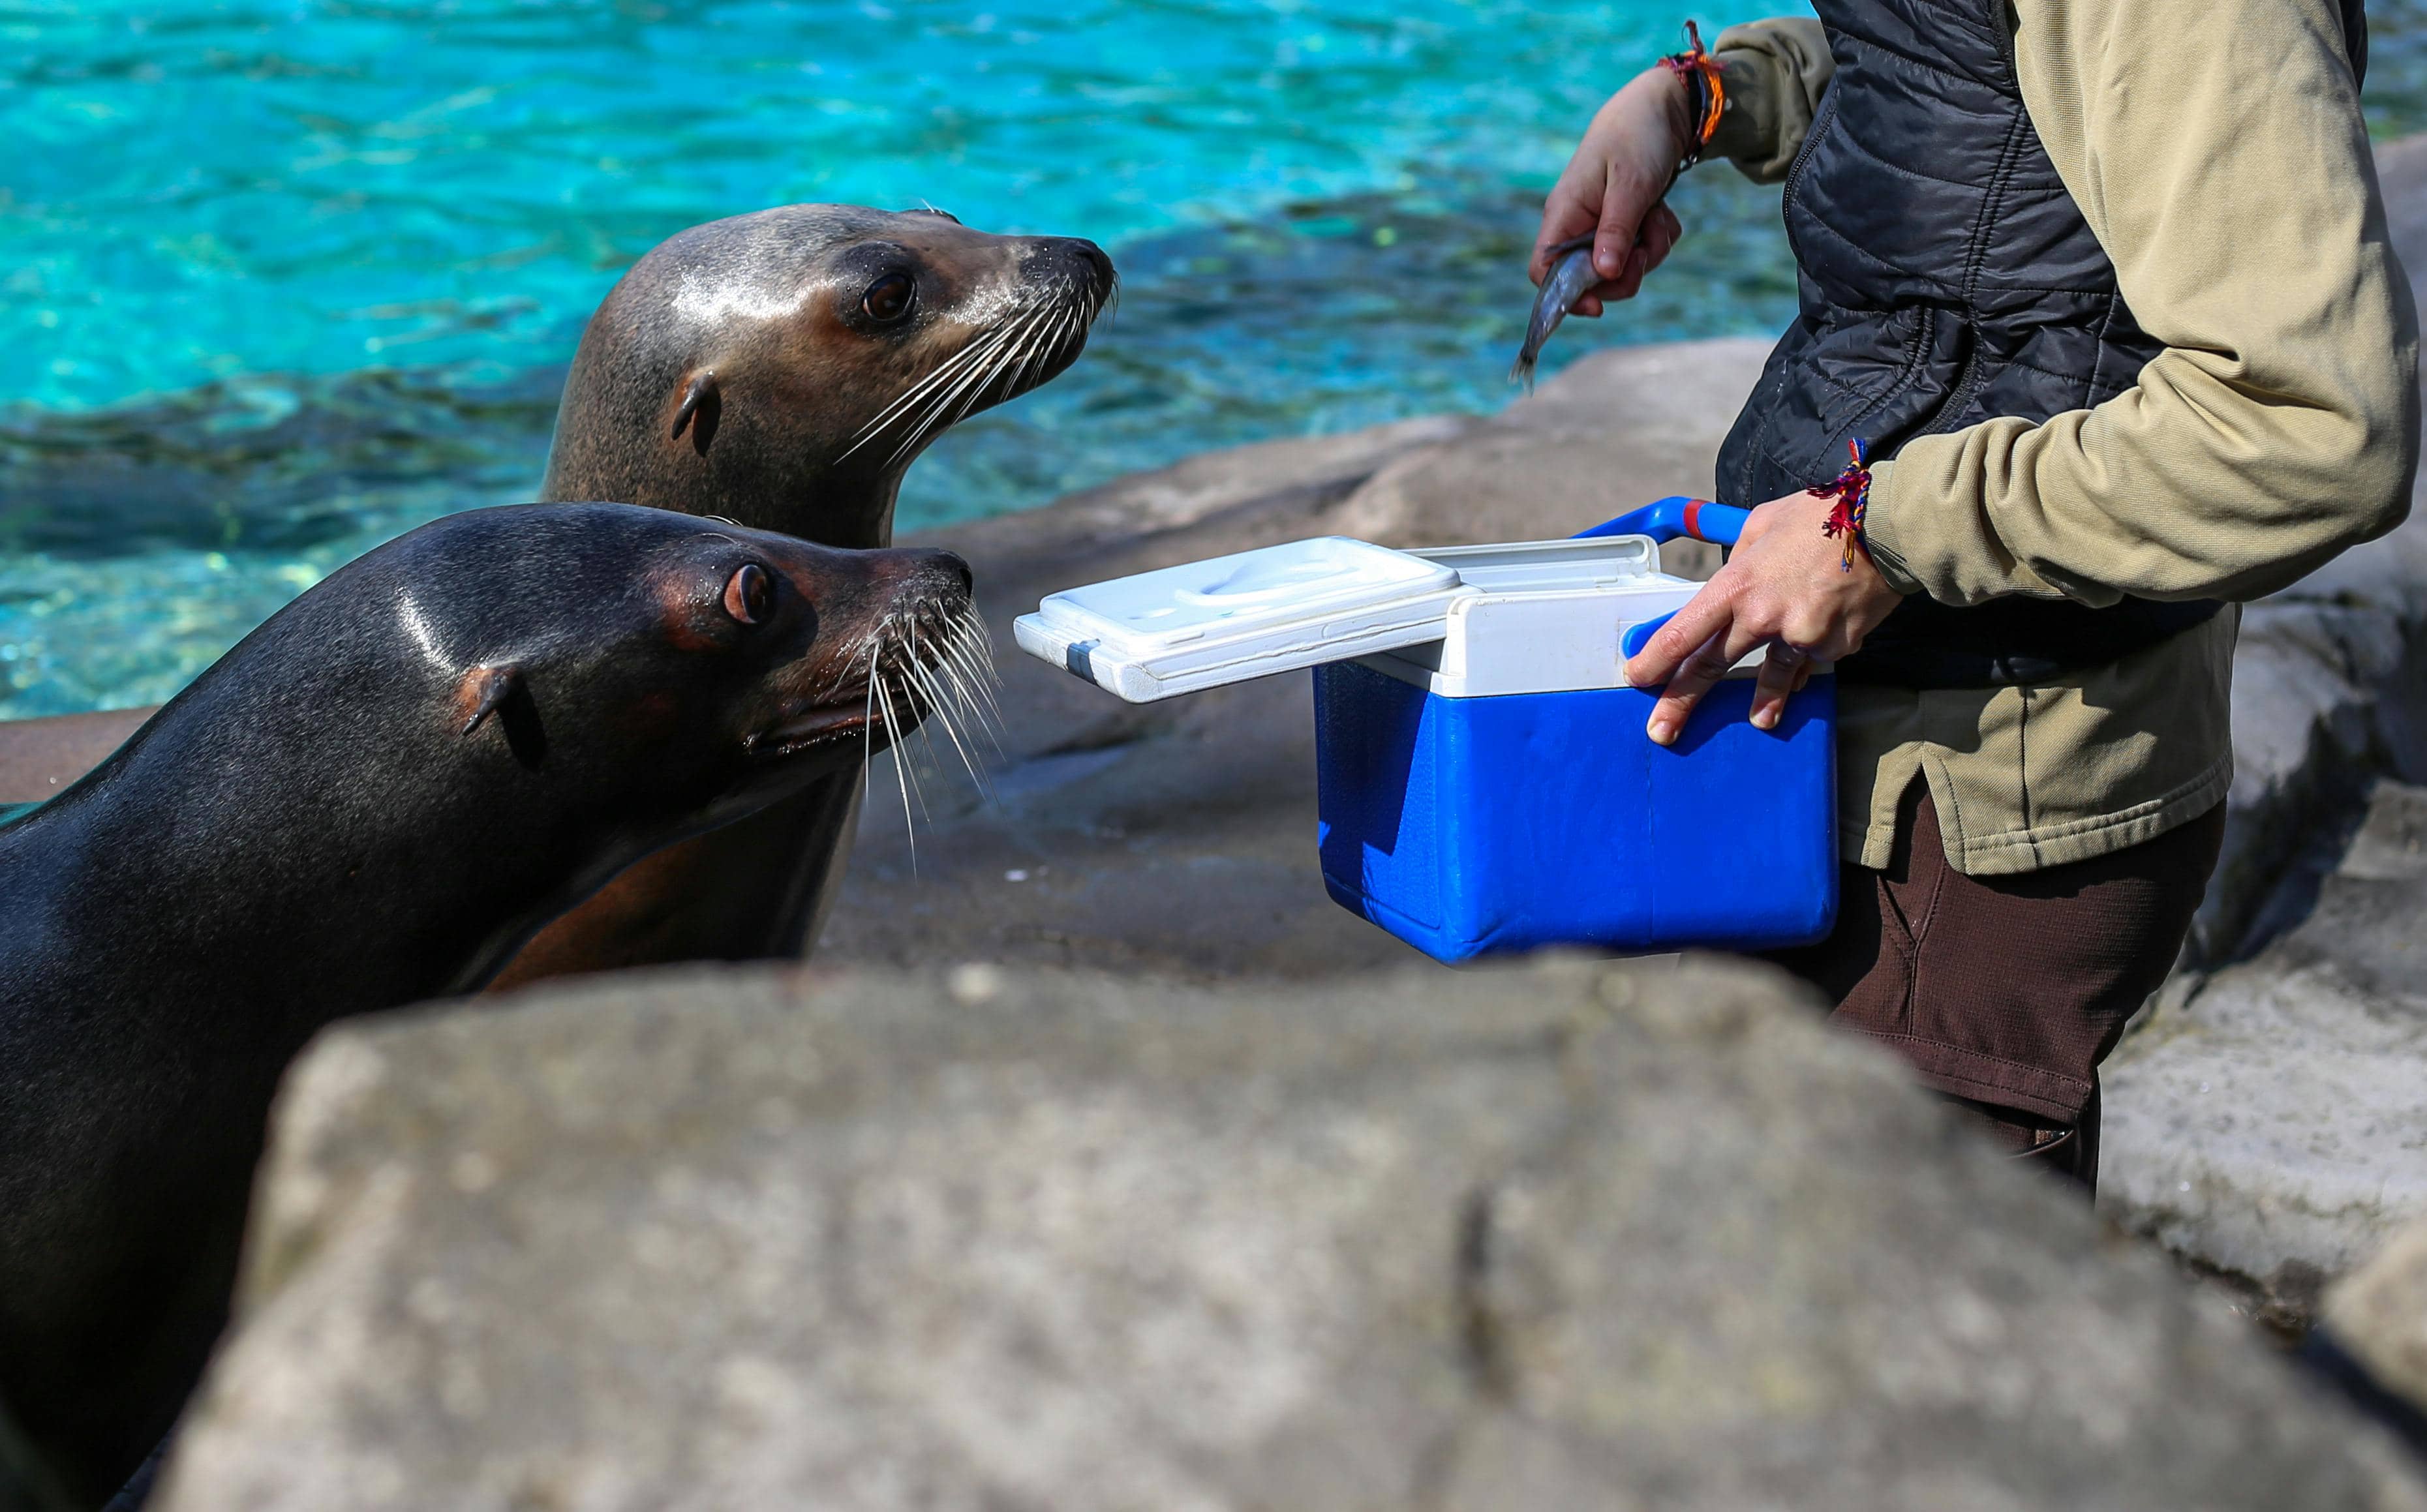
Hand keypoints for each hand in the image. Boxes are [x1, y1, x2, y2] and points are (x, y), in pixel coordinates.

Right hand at [1532, 68, 1696, 312]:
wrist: (1664, 105)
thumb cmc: (1640, 136)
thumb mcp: (1631, 185)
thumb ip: (1615, 231)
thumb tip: (1603, 274)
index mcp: (1565, 212)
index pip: (1544, 271)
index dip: (1565, 296)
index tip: (1598, 306)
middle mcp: (1577, 223)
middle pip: (1589, 279)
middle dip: (1623, 274)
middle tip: (1646, 251)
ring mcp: (1601, 224)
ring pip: (1621, 268)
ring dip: (1648, 251)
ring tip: (1658, 216)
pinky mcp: (1624, 222)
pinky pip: (1640, 250)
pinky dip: (1657, 237)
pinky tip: (1661, 211)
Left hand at [1621, 489, 1907, 744]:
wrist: (1887, 526)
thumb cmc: (1821, 517)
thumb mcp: (1762, 525)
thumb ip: (1738, 560)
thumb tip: (1727, 579)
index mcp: (1736, 585)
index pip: (1683, 633)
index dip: (1656, 660)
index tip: (1637, 678)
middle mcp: (1761, 616)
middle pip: (1710, 667)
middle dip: (1681, 702)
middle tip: (1661, 731)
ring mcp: (1799, 637)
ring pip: (1771, 676)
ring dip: (1763, 704)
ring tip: (1760, 721)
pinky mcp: (1833, 648)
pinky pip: (1813, 659)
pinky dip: (1811, 655)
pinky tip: (1820, 640)